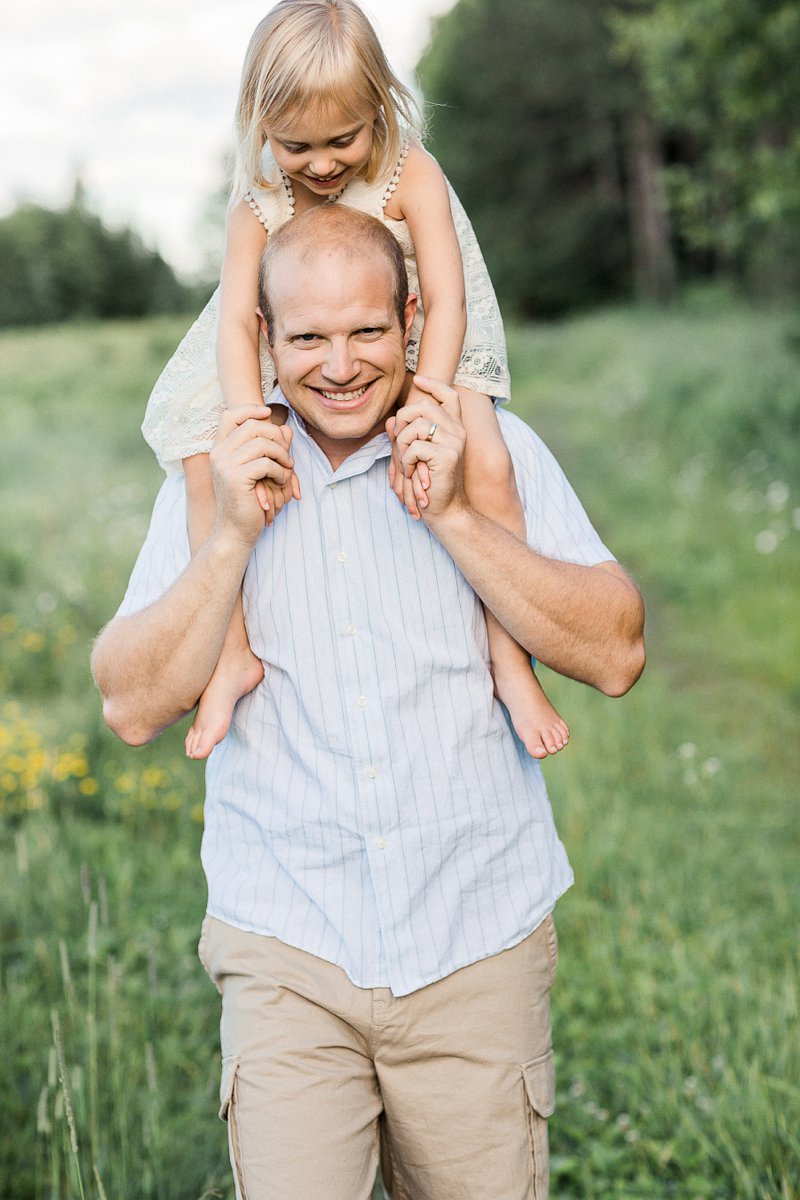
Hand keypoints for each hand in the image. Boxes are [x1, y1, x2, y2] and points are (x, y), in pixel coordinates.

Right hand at [210, 406, 298, 546]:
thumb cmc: (249, 502)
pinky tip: (280, 482)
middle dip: (276, 436)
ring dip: (282, 455)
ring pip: (262, 443)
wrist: (235, 532)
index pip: (230, 415)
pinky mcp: (236, 478)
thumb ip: (271, 449)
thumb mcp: (260, 471)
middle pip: (252, 426)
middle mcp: (218, 454)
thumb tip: (288, 429)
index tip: (269, 413)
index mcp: (220, 449)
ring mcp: (225, 465)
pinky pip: (266, 463)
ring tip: (287, 469)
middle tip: (287, 455)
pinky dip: (280, 472)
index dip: (251, 409)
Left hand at [390, 376, 466, 523]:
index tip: (418, 380)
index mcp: (454, 427)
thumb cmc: (428, 483)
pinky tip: (411, 474)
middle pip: (423, 406)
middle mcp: (458, 431)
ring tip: (406, 464)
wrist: (445, 510)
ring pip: (415, 426)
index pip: (448, 394)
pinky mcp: (449, 455)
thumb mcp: (414, 456)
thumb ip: (404, 436)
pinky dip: (405, 461)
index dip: (433, 384)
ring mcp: (455, 442)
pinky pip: (414, 447)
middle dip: (402, 422)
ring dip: (401, 446)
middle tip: (400, 446)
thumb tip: (391, 421)